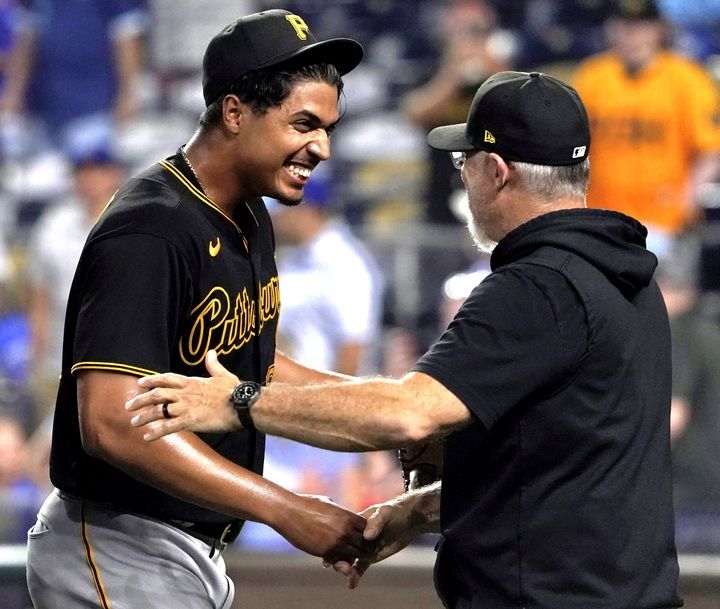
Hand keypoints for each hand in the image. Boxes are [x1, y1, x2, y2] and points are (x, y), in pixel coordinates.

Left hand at [125, 350, 240, 438]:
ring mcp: (186, 407)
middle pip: (156, 394)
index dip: (152, 380)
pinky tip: (147, 437)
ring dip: (144, 417)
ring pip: (158, 411)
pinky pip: (168, 427)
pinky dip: (156, 432)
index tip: (140, 383)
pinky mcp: (190, 421)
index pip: (166, 378)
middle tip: (128, 405)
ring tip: (133, 423)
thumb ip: (213, 364)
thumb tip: (211, 352)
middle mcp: (185, 393)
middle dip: (140, 400)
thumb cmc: (234, 390)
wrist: (242, 405)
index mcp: (192, 381)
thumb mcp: (223, 374)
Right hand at [277, 493, 369, 563]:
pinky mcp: (324, 552)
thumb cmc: (306, 504)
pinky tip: (332, 555)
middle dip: (361, 546)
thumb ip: (339, 512)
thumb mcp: (328, 503)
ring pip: (352, 555)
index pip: (367, 528)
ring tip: (345, 552)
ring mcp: (335, 543)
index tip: (360, 534)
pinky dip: (337, 559)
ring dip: (350, 555)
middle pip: (363, 544)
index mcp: (347, 516)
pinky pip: (337, 559)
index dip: (366, 532)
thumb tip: (342, 513)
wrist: (288, 512)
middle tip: (356, 547)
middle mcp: (344, 530)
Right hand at [330, 496, 420, 589]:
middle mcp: (355, 536)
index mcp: (354, 523)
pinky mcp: (370, 557)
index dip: (333, 544)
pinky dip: (354, 576)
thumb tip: (367, 536)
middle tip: (340, 567)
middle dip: (338, 560)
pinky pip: (359, 568)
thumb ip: (376, 522)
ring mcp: (362, 548)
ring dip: (345, 569)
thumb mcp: (385, 513)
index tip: (329, 553)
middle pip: (341, 549)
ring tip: (349, 576)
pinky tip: (351, 585)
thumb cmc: (394, 511)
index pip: (340, 534)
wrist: (408, 520)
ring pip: (348, 560)